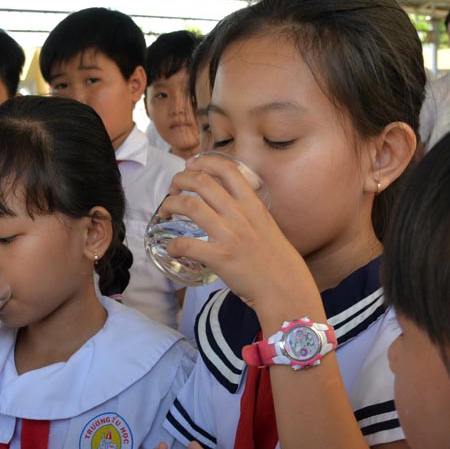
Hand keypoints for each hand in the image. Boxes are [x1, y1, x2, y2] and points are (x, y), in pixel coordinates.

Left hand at [157, 154, 315, 313]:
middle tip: (173, 189)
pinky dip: (173, 245)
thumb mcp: (265, 225)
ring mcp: (229, 235)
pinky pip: (186, 245)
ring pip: (189, 206)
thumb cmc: (275, 259)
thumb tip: (225, 203)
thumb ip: (246, 212)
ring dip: (170, 205)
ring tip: (165, 211)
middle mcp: (240, 215)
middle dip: (179, 180)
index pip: (227, 170)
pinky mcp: (220, 258)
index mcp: (252, 204)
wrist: (284, 287)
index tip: (191, 165)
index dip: (204, 162)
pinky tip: (172, 249)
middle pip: (201, 182)